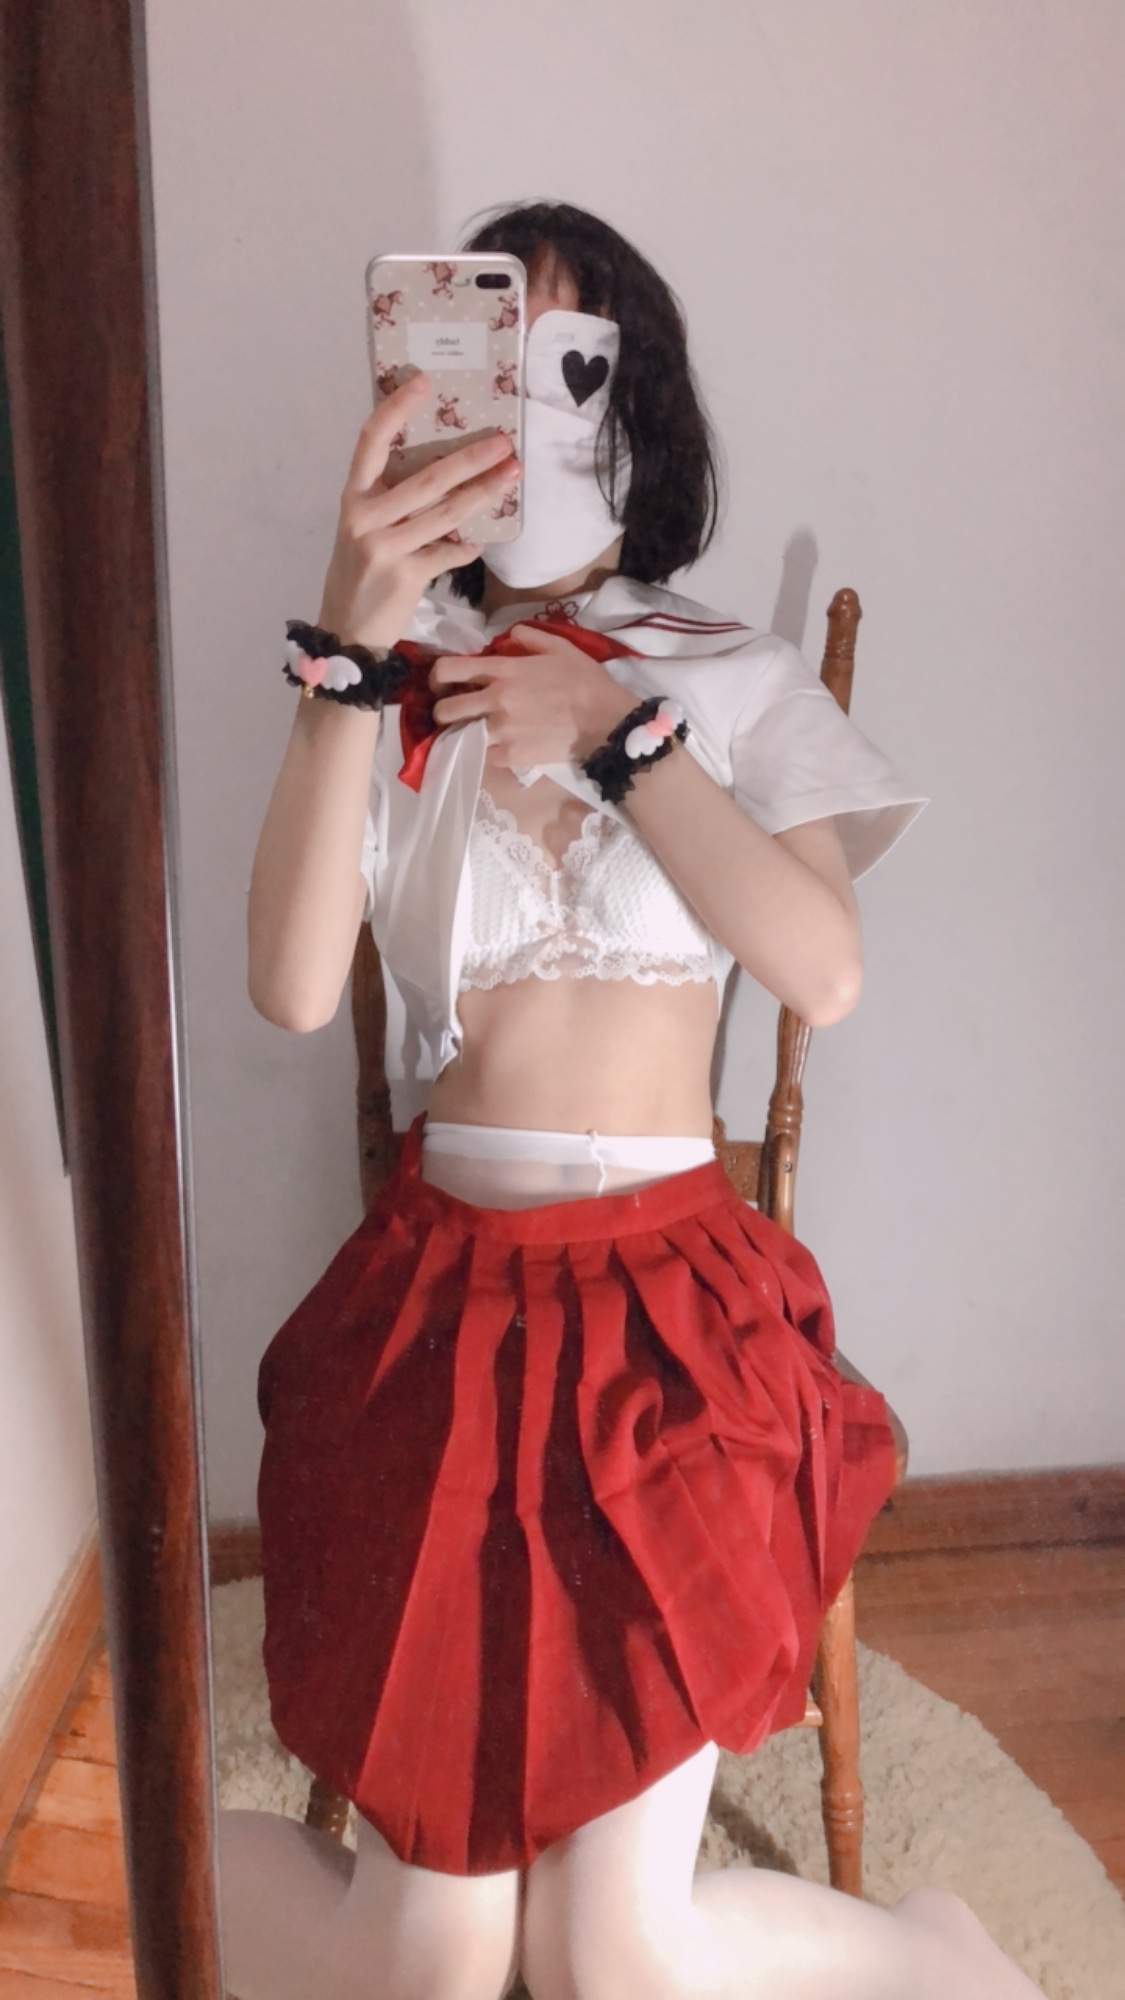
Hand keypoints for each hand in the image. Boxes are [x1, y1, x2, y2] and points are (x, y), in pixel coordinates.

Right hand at [317, 376, 520, 648]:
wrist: (346, 632)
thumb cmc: (358, 574)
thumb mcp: (362, 530)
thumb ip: (390, 503)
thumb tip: (443, 473)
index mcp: (353, 498)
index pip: (370, 442)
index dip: (396, 408)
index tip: (423, 382)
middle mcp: (366, 518)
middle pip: (427, 478)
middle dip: (471, 458)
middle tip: (504, 442)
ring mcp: (386, 548)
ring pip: (447, 514)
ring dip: (485, 493)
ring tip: (512, 476)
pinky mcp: (407, 576)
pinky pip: (449, 554)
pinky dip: (467, 548)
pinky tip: (480, 541)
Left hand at [429, 625, 637, 768]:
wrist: (605, 722)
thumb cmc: (585, 682)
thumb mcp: (560, 647)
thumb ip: (530, 637)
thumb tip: (509, 636)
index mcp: (504, 670)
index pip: (450, 669)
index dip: (436, 676)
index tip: (440, 683)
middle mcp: (496, 700)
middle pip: (445, 709)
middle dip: (441, 710)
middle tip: (452, 712)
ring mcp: (502, 731)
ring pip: (459, 735)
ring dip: (460, 733)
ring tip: (469, 732)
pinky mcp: (511, 756)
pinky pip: (482, 755)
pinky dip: (484, 751)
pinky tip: (493, 747)